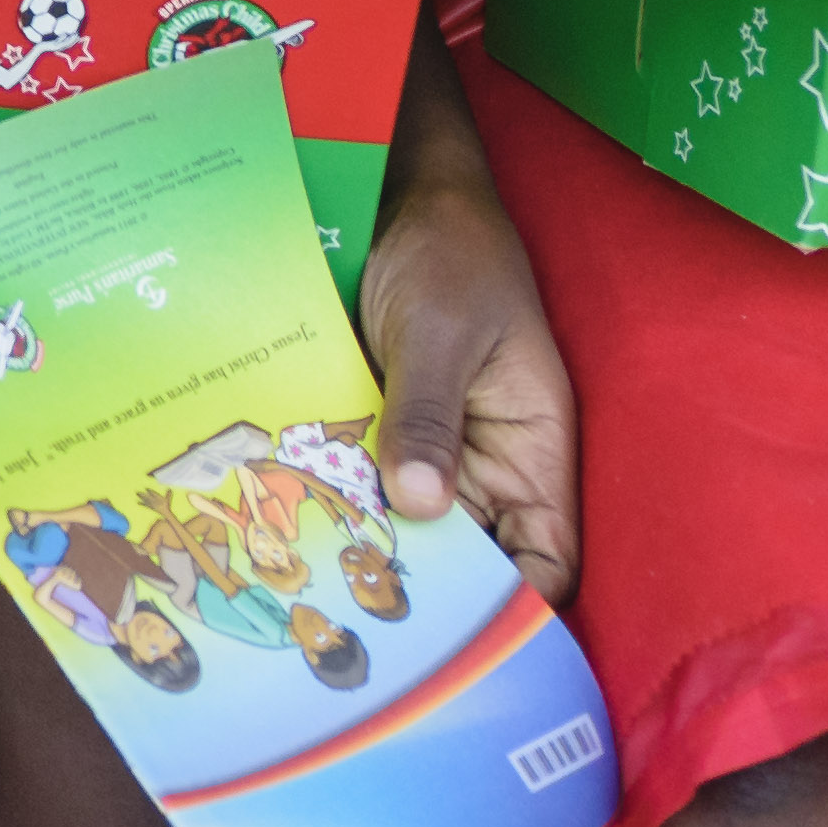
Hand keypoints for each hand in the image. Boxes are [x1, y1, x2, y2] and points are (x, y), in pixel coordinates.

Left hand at [358, 50, 580, 603]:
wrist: (401, 189)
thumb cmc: (450, 251)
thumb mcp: (440, 329)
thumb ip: (428, 412)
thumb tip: (419, 505)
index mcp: (532, 450)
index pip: (547, 559)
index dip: (517, 606)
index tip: (454, 637)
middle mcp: (486, 464)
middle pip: (469, 556)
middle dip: (421, 586)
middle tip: (350, 616)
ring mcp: (430, 448)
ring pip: (408, 525)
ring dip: (365, 546)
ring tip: (303, 582)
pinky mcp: (378, 426)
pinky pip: (362, 480)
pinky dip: (332, 501)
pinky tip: (279, 523)